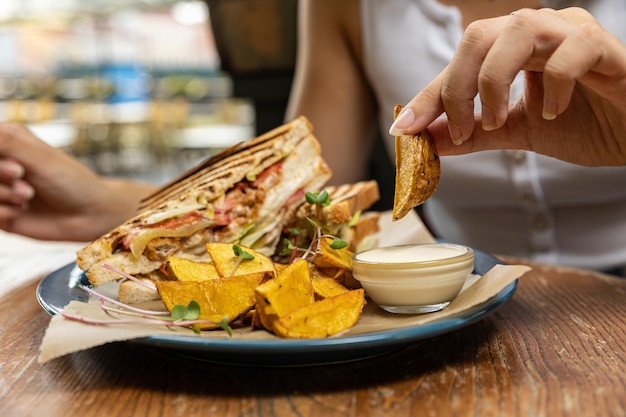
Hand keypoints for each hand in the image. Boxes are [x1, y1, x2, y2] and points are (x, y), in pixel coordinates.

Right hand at [0, 123, 154, 240]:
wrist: (89, 214)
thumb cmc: (71, 180)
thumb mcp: (37, 156)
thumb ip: (3, 143)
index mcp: (6, 139)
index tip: (16, 166)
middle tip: (21, 175)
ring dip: (3, 194)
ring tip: (29, 195)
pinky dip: (3, 212)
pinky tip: (23, 211)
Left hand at [389, 7, 625, 165]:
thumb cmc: (583, 124)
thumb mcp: (516, 133)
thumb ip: (474, 134)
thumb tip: (426, 141)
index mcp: (512, 49)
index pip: (459, 63)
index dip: (428, 95)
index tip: (404, 129)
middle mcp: (538, 32)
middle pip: (479, 34)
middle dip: (458, 86)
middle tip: (461, 130)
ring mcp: (572, 33)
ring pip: (520, 29)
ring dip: (496, 80)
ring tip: (499, 119)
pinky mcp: (605, 46)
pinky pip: (573, 49)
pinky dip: (555, 83)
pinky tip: (552, 113)